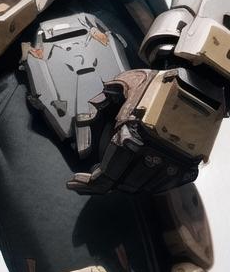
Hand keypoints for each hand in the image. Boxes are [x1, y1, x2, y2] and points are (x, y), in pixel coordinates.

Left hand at [67, 68, 202, 195]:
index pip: (106, 175)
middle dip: (105, 182)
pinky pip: (162, 185)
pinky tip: (139, 173)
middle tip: (93, 177)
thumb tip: (83, 136)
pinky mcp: (186, 166)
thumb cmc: (154, 84)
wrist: (197, 85)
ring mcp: (170, 164)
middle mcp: (150, 155)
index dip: (87, 184)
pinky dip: (147, 183)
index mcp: (130, 137)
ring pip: (142, 187)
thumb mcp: (120, 87)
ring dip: (125, 183)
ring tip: (116, 173)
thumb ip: (98, 108)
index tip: (75, 182)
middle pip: (122, 183)